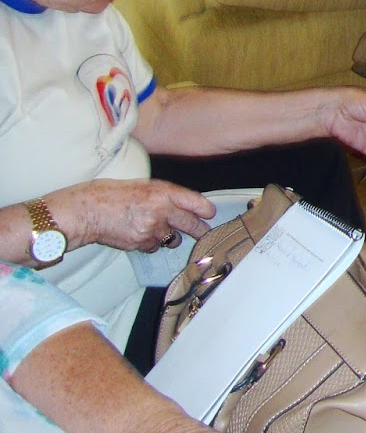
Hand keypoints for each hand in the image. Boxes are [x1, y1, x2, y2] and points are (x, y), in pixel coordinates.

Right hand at [58, 178, 215, 252]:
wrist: (88, 210)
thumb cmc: (112, 194)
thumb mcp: (144, 186)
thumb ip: (165, 196)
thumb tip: (184, 206)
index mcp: (163, 192)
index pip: (195, 202)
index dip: (205, 210)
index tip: (209, 214)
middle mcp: (161, 211)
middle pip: (191, 225)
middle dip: (200, 230)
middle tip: (205, 234)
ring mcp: (151, 229)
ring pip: (172, 238)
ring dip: (170, 237)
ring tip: (157, 229)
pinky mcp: (141, 243)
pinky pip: (155, 246)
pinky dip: (151, 243)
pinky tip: (139, 234)